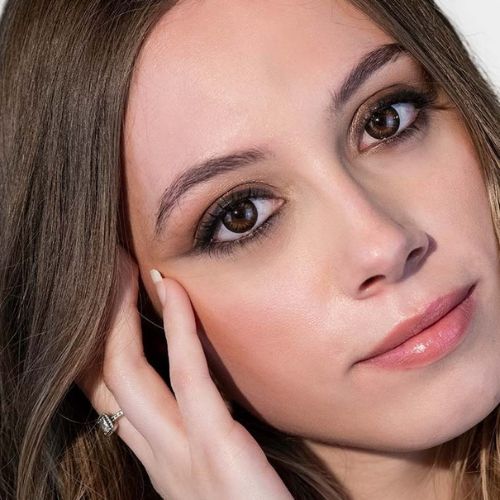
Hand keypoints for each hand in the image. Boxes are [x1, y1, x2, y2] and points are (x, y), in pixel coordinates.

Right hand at [77, 247, 292, 499]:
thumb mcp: (212, 473)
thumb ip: (197, 439)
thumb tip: (192, 396)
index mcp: (158, 462)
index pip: (109, 398)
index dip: (98, 349)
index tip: (106, 306)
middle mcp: (156, 456)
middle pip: (106, 379)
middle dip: (100, 323)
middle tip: (107, 275)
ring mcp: (179, 452)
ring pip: (127, 373)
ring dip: (122, 316)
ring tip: (125, 270)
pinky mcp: (214, 444)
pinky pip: (187, 375)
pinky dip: (177, 328)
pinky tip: (174, 290)